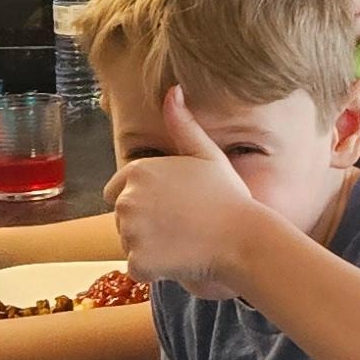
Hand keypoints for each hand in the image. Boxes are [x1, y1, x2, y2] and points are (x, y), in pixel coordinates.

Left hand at [109, 92, 270, 299]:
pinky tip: (179, 261)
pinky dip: (154, 270)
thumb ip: (183, 125)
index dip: (144, 201)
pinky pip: (137, 268)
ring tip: (183, 242)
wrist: (243, 238)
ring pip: (129, 243)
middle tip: (181, 227)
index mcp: (138, 171)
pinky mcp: (138, 260)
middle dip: (144, 225)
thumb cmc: (228, 196)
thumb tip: (172, 90)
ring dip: (149, 247)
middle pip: (122, 219)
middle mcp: (127, 199)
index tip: (171, 208)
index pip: (116, 191)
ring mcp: (130, 231)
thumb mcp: (206, 155)